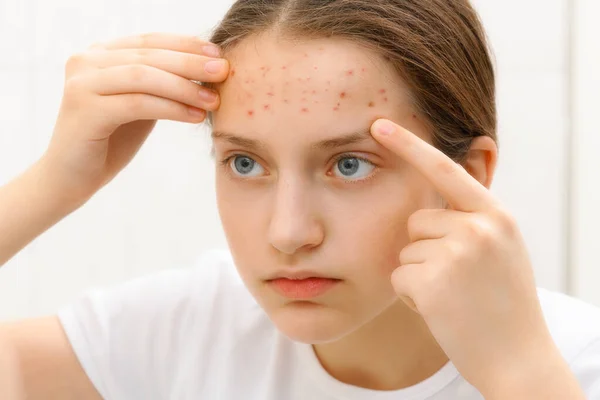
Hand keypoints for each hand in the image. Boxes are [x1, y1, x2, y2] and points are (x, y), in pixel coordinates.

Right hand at [41, 33, 228, 203]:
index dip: (185, 45)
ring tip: (214, 100)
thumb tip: (208, 74)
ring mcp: (82, 83)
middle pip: (149, 55)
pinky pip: (137, 104)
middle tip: (224, 72)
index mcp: (100, 54)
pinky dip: (170, 108)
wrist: (72, 177)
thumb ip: (162, 85)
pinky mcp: (84, 110)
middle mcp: (86, 61)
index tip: (218, 54)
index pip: (150, 41)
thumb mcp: (140, 104)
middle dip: (191, 63)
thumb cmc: (110, 140)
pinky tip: (195, 117)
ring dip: (184, 87)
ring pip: (143, 76)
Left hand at [370, 119, 564, 393]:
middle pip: (416, 221)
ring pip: (405, 251)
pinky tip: (441, 311)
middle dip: (424, 248)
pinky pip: (398, 277)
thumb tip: (430, 202)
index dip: (409, 145)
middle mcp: (478, 227)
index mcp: (496, 215)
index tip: (379, 124)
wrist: (518, 358)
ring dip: (419, 275)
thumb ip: (472, 221)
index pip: (445, 169)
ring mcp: (456, 253)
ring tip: (453, 297)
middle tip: (456, 280)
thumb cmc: (504, 305)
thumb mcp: (501, 250)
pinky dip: (411, 296)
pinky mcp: (433, 281)